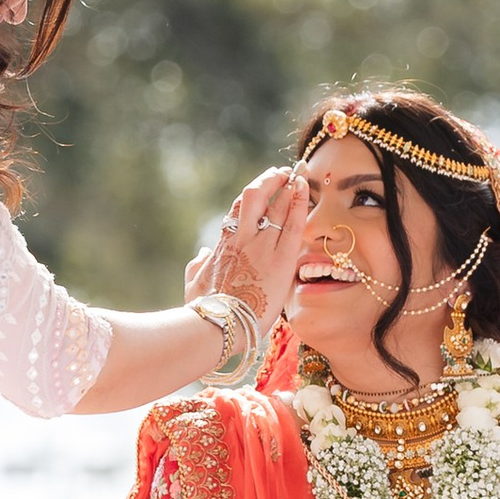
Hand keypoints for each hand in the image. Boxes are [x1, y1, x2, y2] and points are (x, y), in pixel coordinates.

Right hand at [189, 167, 312, 321]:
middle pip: (254, 197)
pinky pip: (293, 223)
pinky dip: (299, 202)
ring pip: (275, 204)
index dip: (251, 196)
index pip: (237, 211)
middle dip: (269, 180)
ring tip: (298, 173)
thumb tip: (202, 253)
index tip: (262, 187)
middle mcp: (241, 239)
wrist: (218, 326)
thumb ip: (198, 265)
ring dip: (287, 185)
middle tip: (283, 172)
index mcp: (223, 245)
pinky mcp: (281, 259)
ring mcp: (261, 247)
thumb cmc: (205, 311)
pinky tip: (304, 188)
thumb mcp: (194, 284)